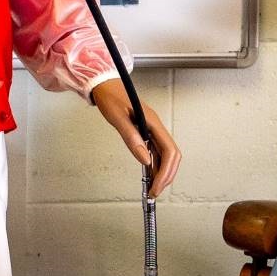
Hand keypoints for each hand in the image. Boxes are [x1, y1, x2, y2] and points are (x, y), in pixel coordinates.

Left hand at [89, 78, 180, 196]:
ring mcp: (152, 128)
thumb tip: (145, 160)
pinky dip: (155, 164)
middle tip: (155, 191)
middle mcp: (156, 126)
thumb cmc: (110, 97)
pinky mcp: (146, 130)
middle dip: (166, 176)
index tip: (156, 186)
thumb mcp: (117, 118)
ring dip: (162, 172)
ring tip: (152, 187)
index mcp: (152, 122)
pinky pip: (157, 150)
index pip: (169, 151)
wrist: (104, 84)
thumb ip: (131, 138)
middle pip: (172, 155)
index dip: (165, 172)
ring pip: (165, 154)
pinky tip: (149, 173)